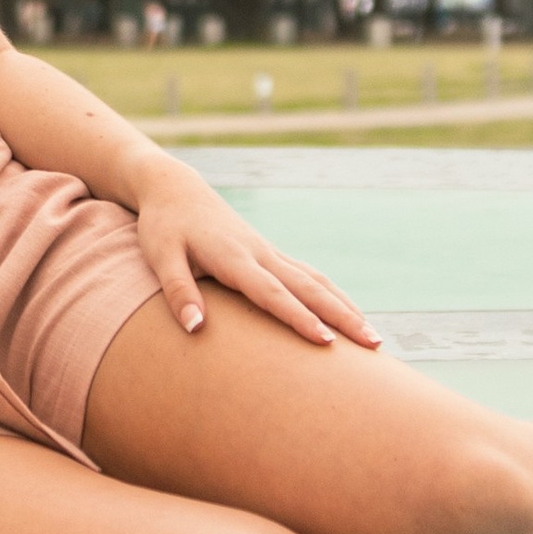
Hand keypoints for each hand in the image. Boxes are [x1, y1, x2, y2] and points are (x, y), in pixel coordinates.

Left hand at [132, 169, 378, 352]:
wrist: (175, 188)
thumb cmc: (163, 226)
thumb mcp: (159, 257)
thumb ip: (177, 292)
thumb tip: (195, 329)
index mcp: (234, 257)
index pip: (272, 294)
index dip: (299, 318)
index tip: (325, 341)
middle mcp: (259, 254)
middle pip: (308, 289)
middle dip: (342, 317)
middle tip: (373, 344)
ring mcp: (268, 252)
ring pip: (316, 281)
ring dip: (345, 308)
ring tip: (372, 336)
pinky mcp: (269, 253)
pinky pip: (308, 275)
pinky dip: (332, 295)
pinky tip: (348, 313)